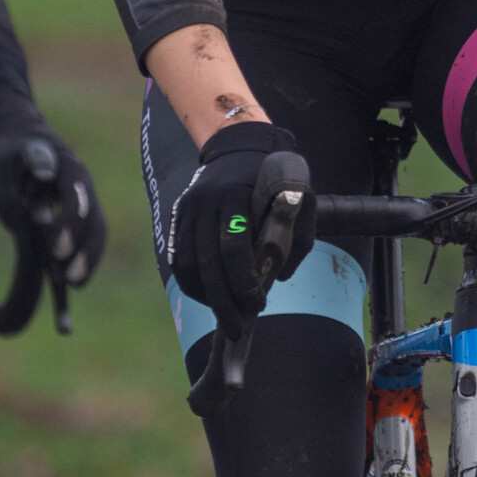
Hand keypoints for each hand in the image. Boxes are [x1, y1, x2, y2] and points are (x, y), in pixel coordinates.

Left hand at [0, 120, 106, 287]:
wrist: (19, 138)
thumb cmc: (6, 153)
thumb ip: (5, 196)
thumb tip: (23, 228)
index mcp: (65, 165)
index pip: (75, 192)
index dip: (69, 219)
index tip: (54, 245)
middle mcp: (81, 184)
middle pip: (92, 217)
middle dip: (82, 246)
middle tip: (66, 275)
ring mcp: (83, 202)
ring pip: (95, 232)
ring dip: (88, 259)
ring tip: (73, 285)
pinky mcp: (76, 219)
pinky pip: (86, 242)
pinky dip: (82, 263)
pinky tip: (70, 288)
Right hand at [166, 121, 314, 336]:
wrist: (239, 146)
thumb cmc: (275, 179)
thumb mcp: (298, 198)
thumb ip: (296, 236)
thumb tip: (278, 276)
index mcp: (235, 194)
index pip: (233, 246)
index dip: (243, 282)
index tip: (257, 303)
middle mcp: (205, 201)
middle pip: (207, 263)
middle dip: (222, 303)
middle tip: (237, 331)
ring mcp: (188, 209)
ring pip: (188, 265)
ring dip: (205, 297)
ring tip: (225, 315)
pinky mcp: (178, 216)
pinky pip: (178, 259)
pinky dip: (191, 284)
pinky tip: (208, 297)